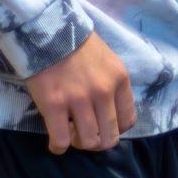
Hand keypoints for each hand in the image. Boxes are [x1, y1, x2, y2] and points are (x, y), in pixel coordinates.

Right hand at [26, 32, 133, 153]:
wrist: (48, 30)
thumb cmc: (77, 44)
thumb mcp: (108, 60)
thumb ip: (112, 84)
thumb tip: (110, 111)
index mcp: (120, 79)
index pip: (129, 120)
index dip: (116, 129)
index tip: (104, 126)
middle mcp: (104, 92)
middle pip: (110, 136)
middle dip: (98, 141)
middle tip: (85, 134)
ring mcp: (79, 100)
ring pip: (88, 142)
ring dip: (79, 143)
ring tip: (70, 135)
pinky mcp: (54, 105)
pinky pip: (61, 141)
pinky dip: (58, 147)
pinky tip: (55, 142)